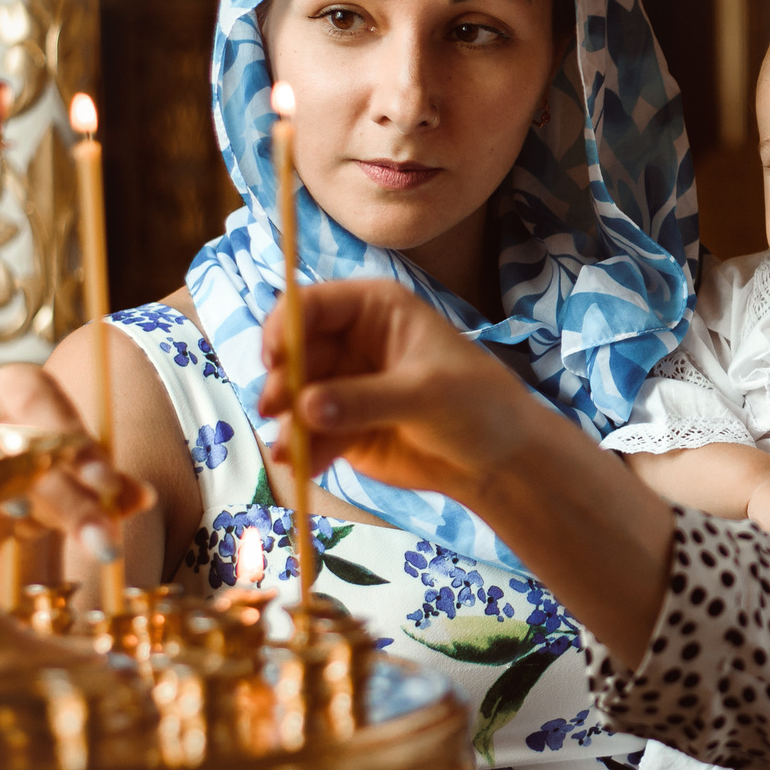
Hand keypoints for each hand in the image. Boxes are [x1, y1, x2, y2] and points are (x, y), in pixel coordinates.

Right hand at [0, 363, 152, 561]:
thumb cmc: (36, 459)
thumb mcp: (75, 464)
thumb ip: (106, 481)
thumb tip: (142, 498)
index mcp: (17, 386)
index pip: (41, 405)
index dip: (72, 443)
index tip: (107, 484)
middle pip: (19, 450)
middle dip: (67, 499)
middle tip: (103, 540)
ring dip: (32, 512)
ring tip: (57, 532)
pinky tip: (21, 532)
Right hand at [259, 279, 535, 497]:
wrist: (495, 458)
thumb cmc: (477, 403)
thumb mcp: (427, 393)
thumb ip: (366, 399)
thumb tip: (307, 406)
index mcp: (373, 309)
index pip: (312, 304)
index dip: (285, 326)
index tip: (274, 359)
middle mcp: (350, 341)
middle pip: (293, 352)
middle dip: (280, 381)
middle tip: (274, 410)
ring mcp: (341, 385)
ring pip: (294, 397)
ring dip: (286, 423)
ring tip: (290, 451)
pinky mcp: (340, 425)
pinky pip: (307, 434)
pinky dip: (302, 449)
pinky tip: (307, 465)